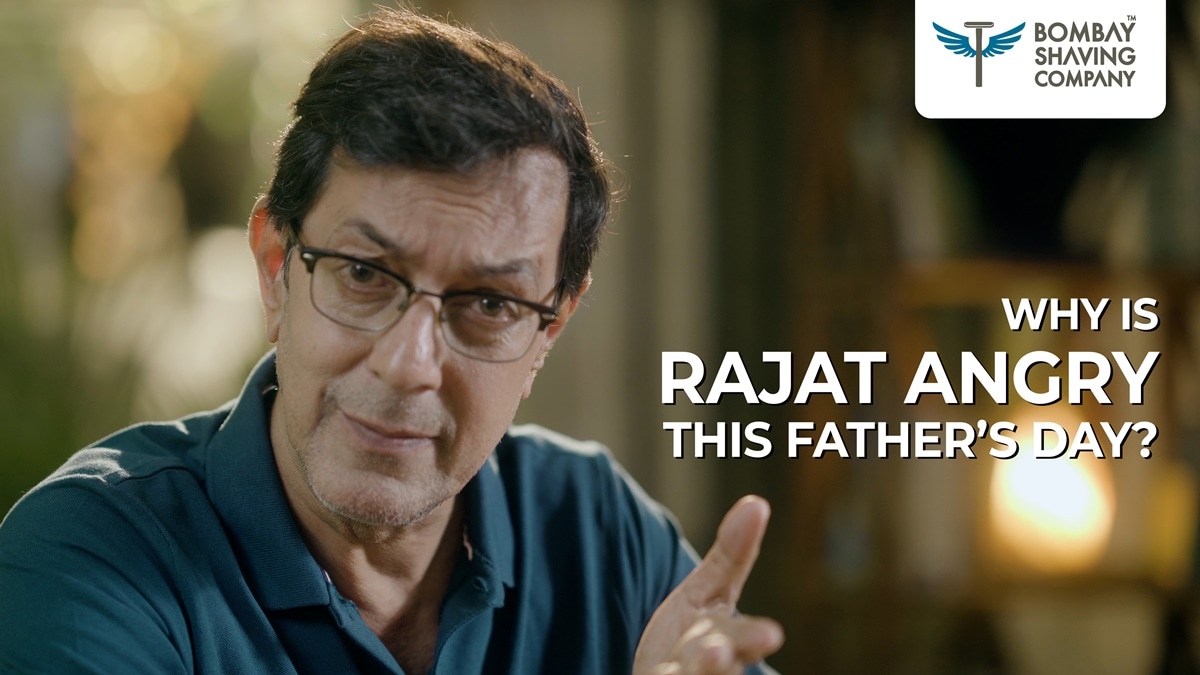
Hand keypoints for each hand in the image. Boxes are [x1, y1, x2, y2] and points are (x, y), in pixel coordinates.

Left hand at [633, 495, 783, 673]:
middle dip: (722, 663)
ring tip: (706, 659)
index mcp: (727, 643)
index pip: (743, 638)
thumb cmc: (685, 640)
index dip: (754, 638)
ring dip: (698, 672)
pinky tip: (660, 674)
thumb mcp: (704, 595)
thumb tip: (757, 502)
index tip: (770, 635)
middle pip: (719, 668)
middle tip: (721, 654)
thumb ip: (731, 557)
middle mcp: (710, 672)